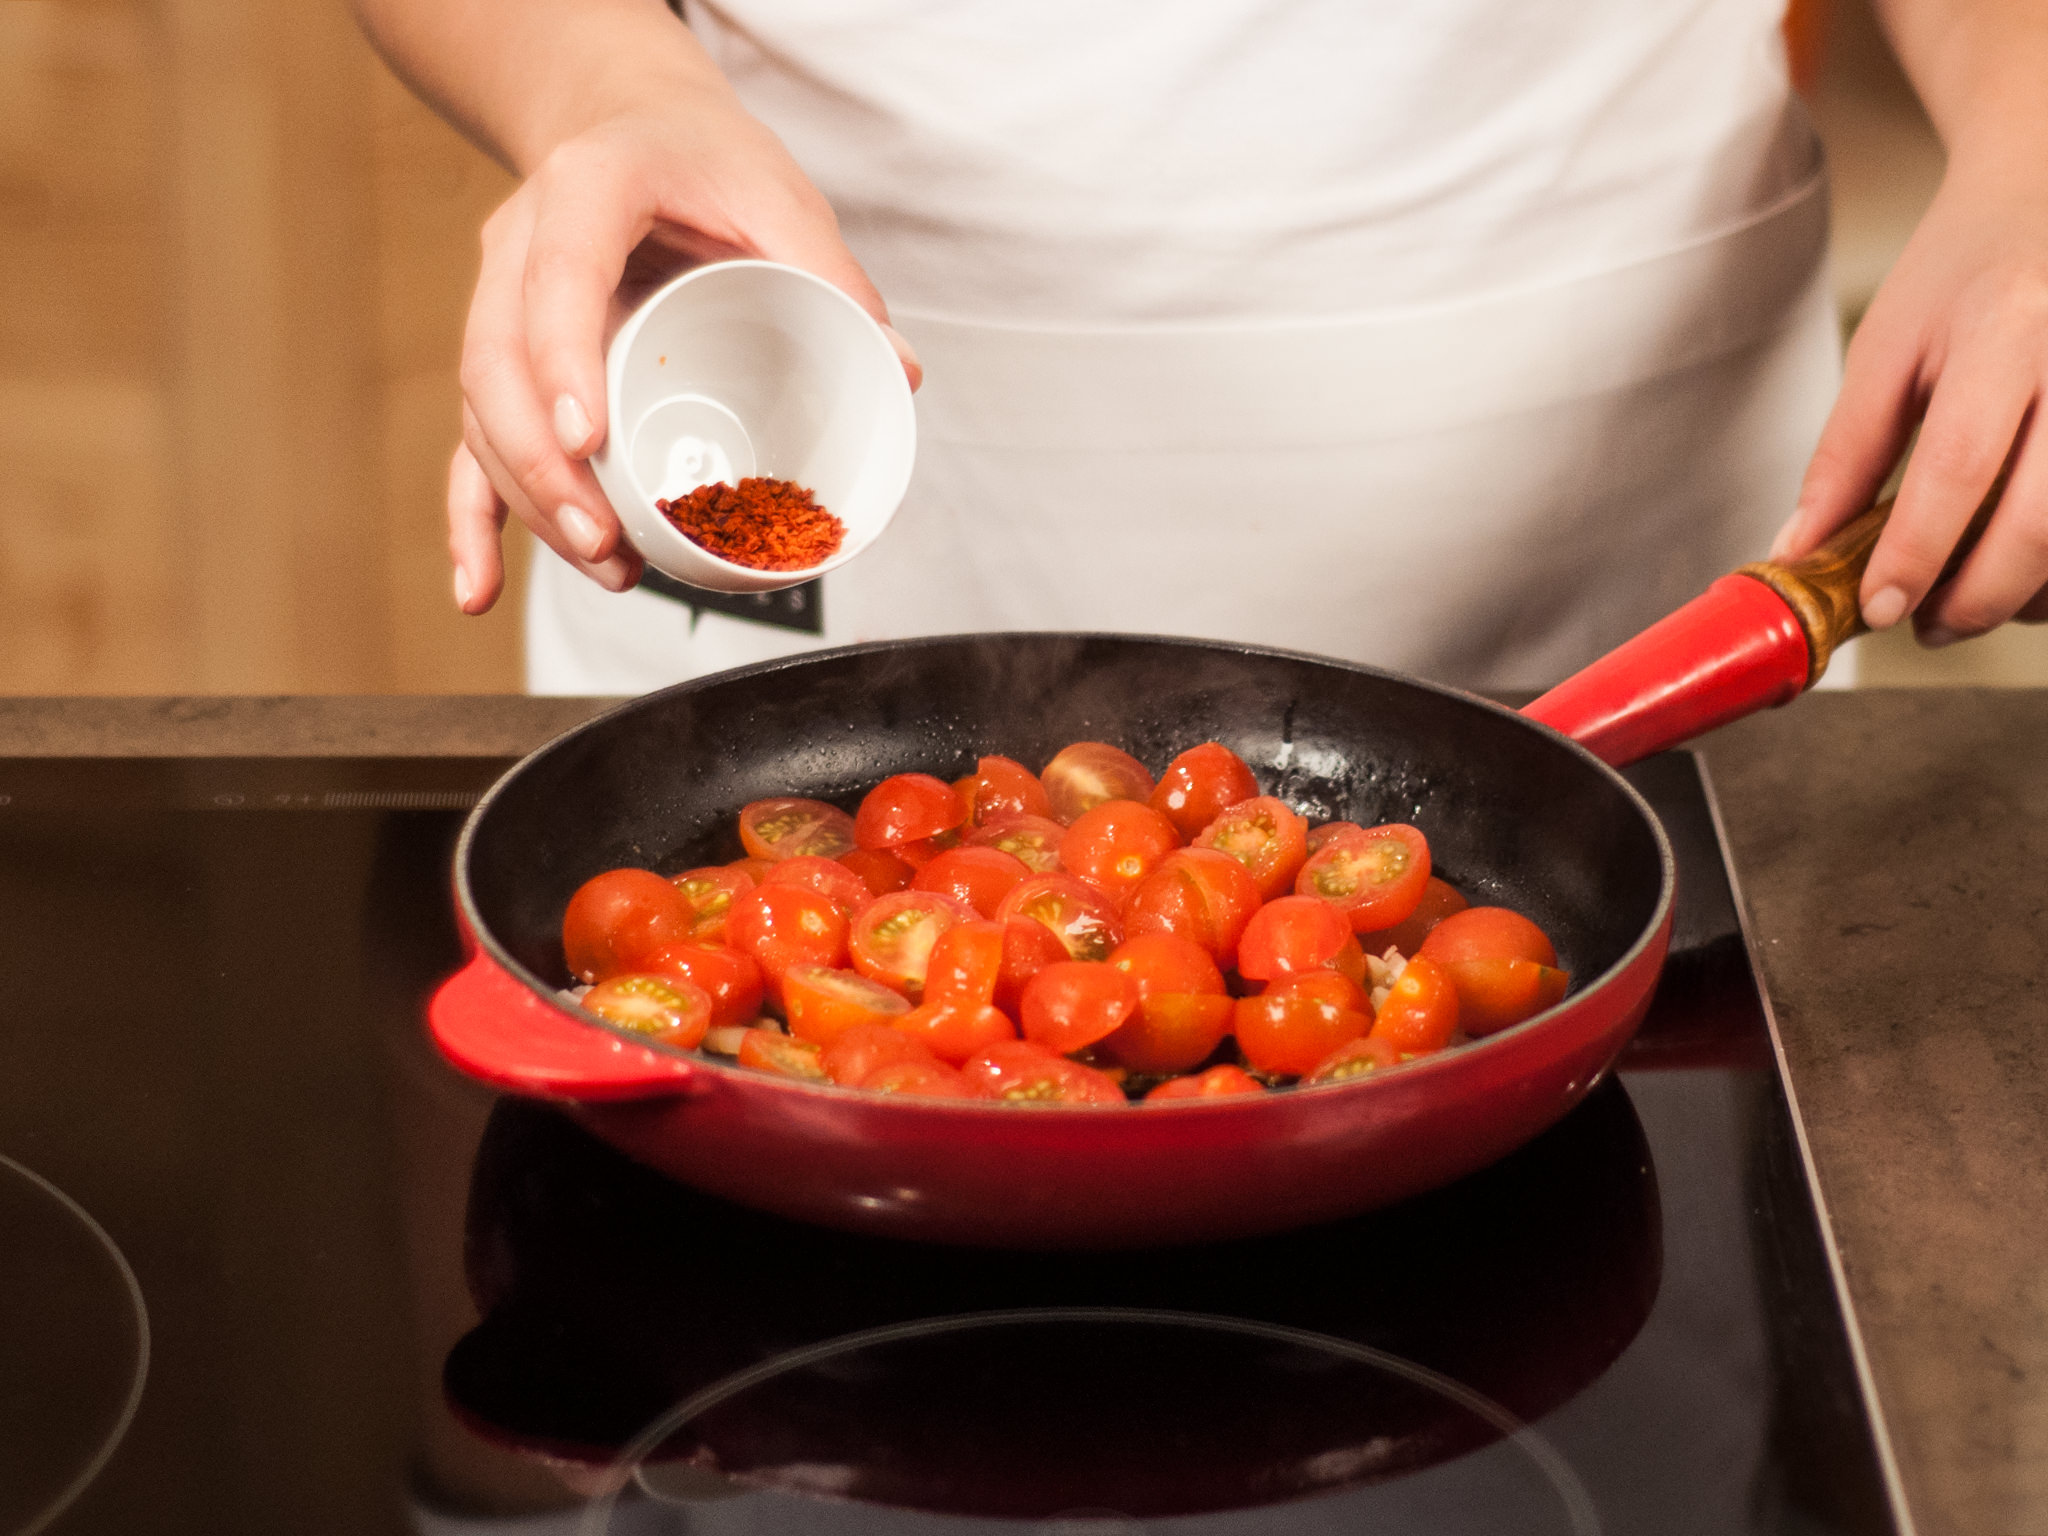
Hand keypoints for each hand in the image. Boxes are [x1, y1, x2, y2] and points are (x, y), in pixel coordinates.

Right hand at [448, 97, 920, 613]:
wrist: (632, 124)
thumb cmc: (703, 157)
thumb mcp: (778, 193)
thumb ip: (832, 274)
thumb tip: (898, 369)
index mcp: (588, 188)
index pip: (557, 273)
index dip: (561, 356)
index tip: (592, 440)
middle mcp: (522, 243)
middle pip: (497, 362)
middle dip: (544, 465)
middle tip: (604, 538)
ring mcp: (499, 302)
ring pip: (483, 411)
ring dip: (532, 500)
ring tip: (602, 563)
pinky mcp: (504, 358)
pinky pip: (472, 442)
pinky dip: (476, 521)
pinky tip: (481, 590)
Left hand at [1771, 158, 2047, 645]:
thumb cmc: (1967, 269)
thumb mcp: (1886, 348)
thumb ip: (1846, 456)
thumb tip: (1801, 553)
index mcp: (2006, 326)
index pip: (1960, 467)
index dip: (1918, 553)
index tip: (1881, 606)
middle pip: (2045, 518)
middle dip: (1979, 594)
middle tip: (1927, 624)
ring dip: (2033, 591)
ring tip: (1974, 601)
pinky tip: (2031, 570)